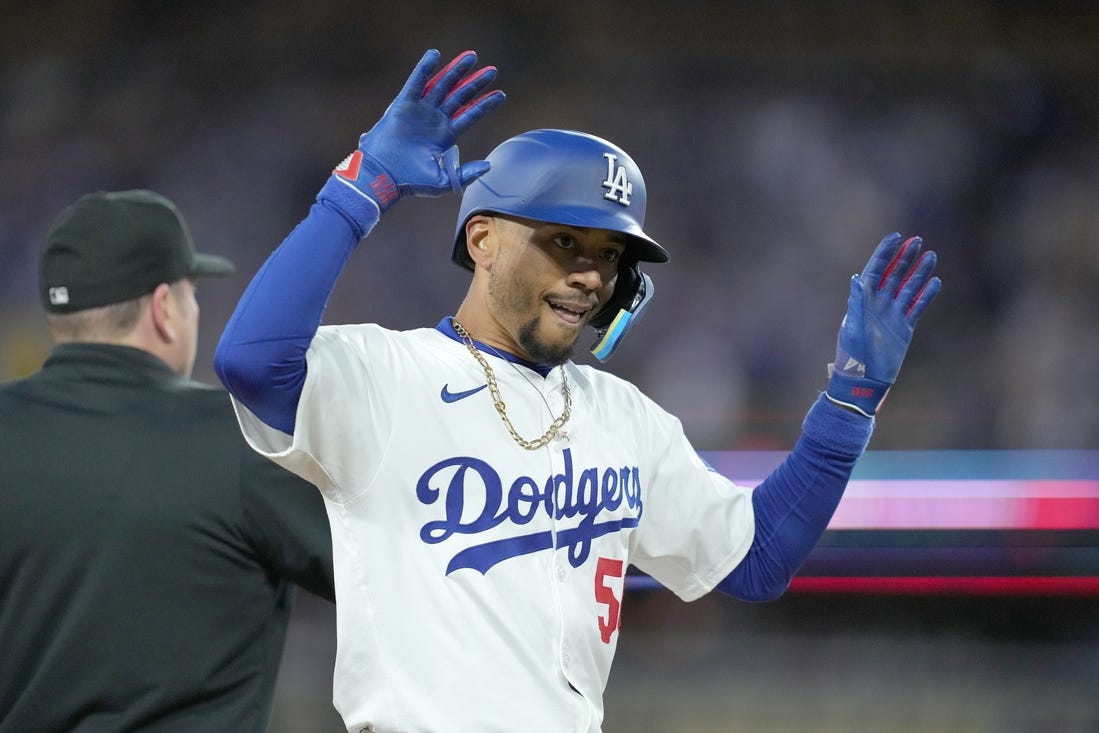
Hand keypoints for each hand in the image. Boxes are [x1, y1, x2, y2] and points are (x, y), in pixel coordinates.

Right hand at [318, 49, 505, 228]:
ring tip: (472, 57)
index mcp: (445, 136)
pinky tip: (435, 55)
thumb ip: (467, 174)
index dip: (484, 104)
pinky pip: (416, 82)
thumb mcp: (444, 180)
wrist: (385, 176)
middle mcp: (434, 120)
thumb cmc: (411, 182)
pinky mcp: (404, 105)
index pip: (469, 115)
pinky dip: (424, 68)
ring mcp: (420, 111)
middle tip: (492, 71)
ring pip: (442, 85)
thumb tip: (489, 165)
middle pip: (460, 96)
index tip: (500, 94)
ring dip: (456, 70)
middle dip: (476, 83)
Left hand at [826, 232, 941, 416]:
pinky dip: (926, 295)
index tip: (896, 237)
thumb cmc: (852, 357)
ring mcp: (893, 315)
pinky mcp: (905, 327)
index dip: (884, 253)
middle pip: (894, 274)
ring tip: (931, 255)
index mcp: (863, 301)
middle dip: (904, 257)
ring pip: (909, 287)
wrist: (864, 381)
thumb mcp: (852, 329)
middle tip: (917, 240)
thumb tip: (857, 279)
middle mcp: (879, 304)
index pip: (875, 270)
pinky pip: (918, 306)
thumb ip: (856, 304)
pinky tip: (936, 282)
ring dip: (919, 272)